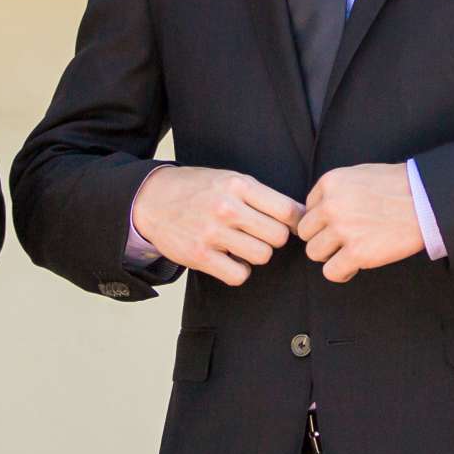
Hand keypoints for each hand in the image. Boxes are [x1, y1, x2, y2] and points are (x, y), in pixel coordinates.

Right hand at [133, 166, 302, 286]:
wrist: (152, 200)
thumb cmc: (198, 189)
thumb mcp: (229, 179)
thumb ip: (261, 196)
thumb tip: (302, 216)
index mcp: (238, 184)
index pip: (287, 210)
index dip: (296, 222)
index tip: (291, 227)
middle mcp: (226, 207)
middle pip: (278, 236)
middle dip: (273, 238)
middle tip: (259, 234)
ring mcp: (212, 233)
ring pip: (263, 256)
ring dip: (257, 254)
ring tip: (243, 245)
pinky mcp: (199, 255)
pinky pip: (239, 274)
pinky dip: (239, 270)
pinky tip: (230, 259)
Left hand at [299, 163, 423, 282]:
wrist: (428, 201)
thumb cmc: (399, 187)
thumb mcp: (360, 174)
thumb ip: (337, 190)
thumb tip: (318, 210)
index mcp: (330, 182)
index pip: (308, 208)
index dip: (323, 219)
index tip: (342, 222)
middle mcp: (331, 205)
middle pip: (306, 232)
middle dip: (323, 238)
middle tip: (344, 240)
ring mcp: (343, 230)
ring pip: (314, 253)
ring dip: (330, 256)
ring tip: (350, 251)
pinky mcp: (357, 253)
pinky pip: (331, 272)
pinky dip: (341, 273)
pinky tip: (354, 266)